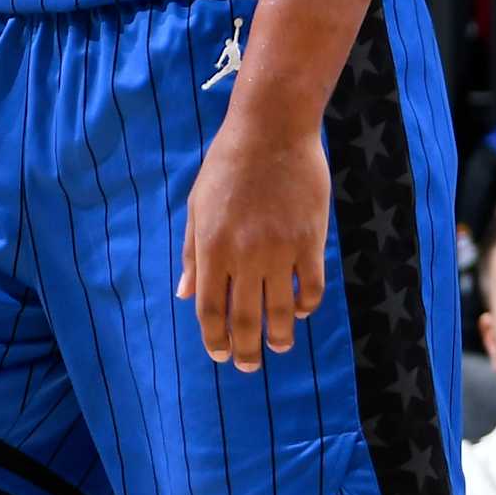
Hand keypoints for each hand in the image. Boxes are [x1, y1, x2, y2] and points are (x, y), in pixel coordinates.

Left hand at [179, 111, 329, 369]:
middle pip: (245, 319)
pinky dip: (306, 305)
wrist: (272, 128)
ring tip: (279, 346)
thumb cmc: (229, 164)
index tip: (221, 354)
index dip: (215, 339)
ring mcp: (280, 248)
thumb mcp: (198, 206)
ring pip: (281, 310)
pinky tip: (301, 310)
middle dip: (246, 351)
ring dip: (279, 337)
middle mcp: (245, 254)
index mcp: (212, 248)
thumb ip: (193, 254)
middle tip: (249, 366)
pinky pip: (311, 285)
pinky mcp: (310, 238)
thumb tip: (184, 294)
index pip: (210, 310)